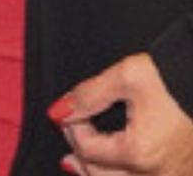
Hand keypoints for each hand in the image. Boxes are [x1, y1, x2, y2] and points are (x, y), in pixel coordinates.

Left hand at [55, 53, 192, 173]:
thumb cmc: (181, 79)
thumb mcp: (129, 75)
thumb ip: (89, 94)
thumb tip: (60, 111)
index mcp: (140, 152)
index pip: (86, 149)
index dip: (71, 127)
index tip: (70, 111)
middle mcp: (158, 175)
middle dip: (80, 155)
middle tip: (70, 133)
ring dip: (97, 173)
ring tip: (79, 160)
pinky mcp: (184, 175)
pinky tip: (113, 166)